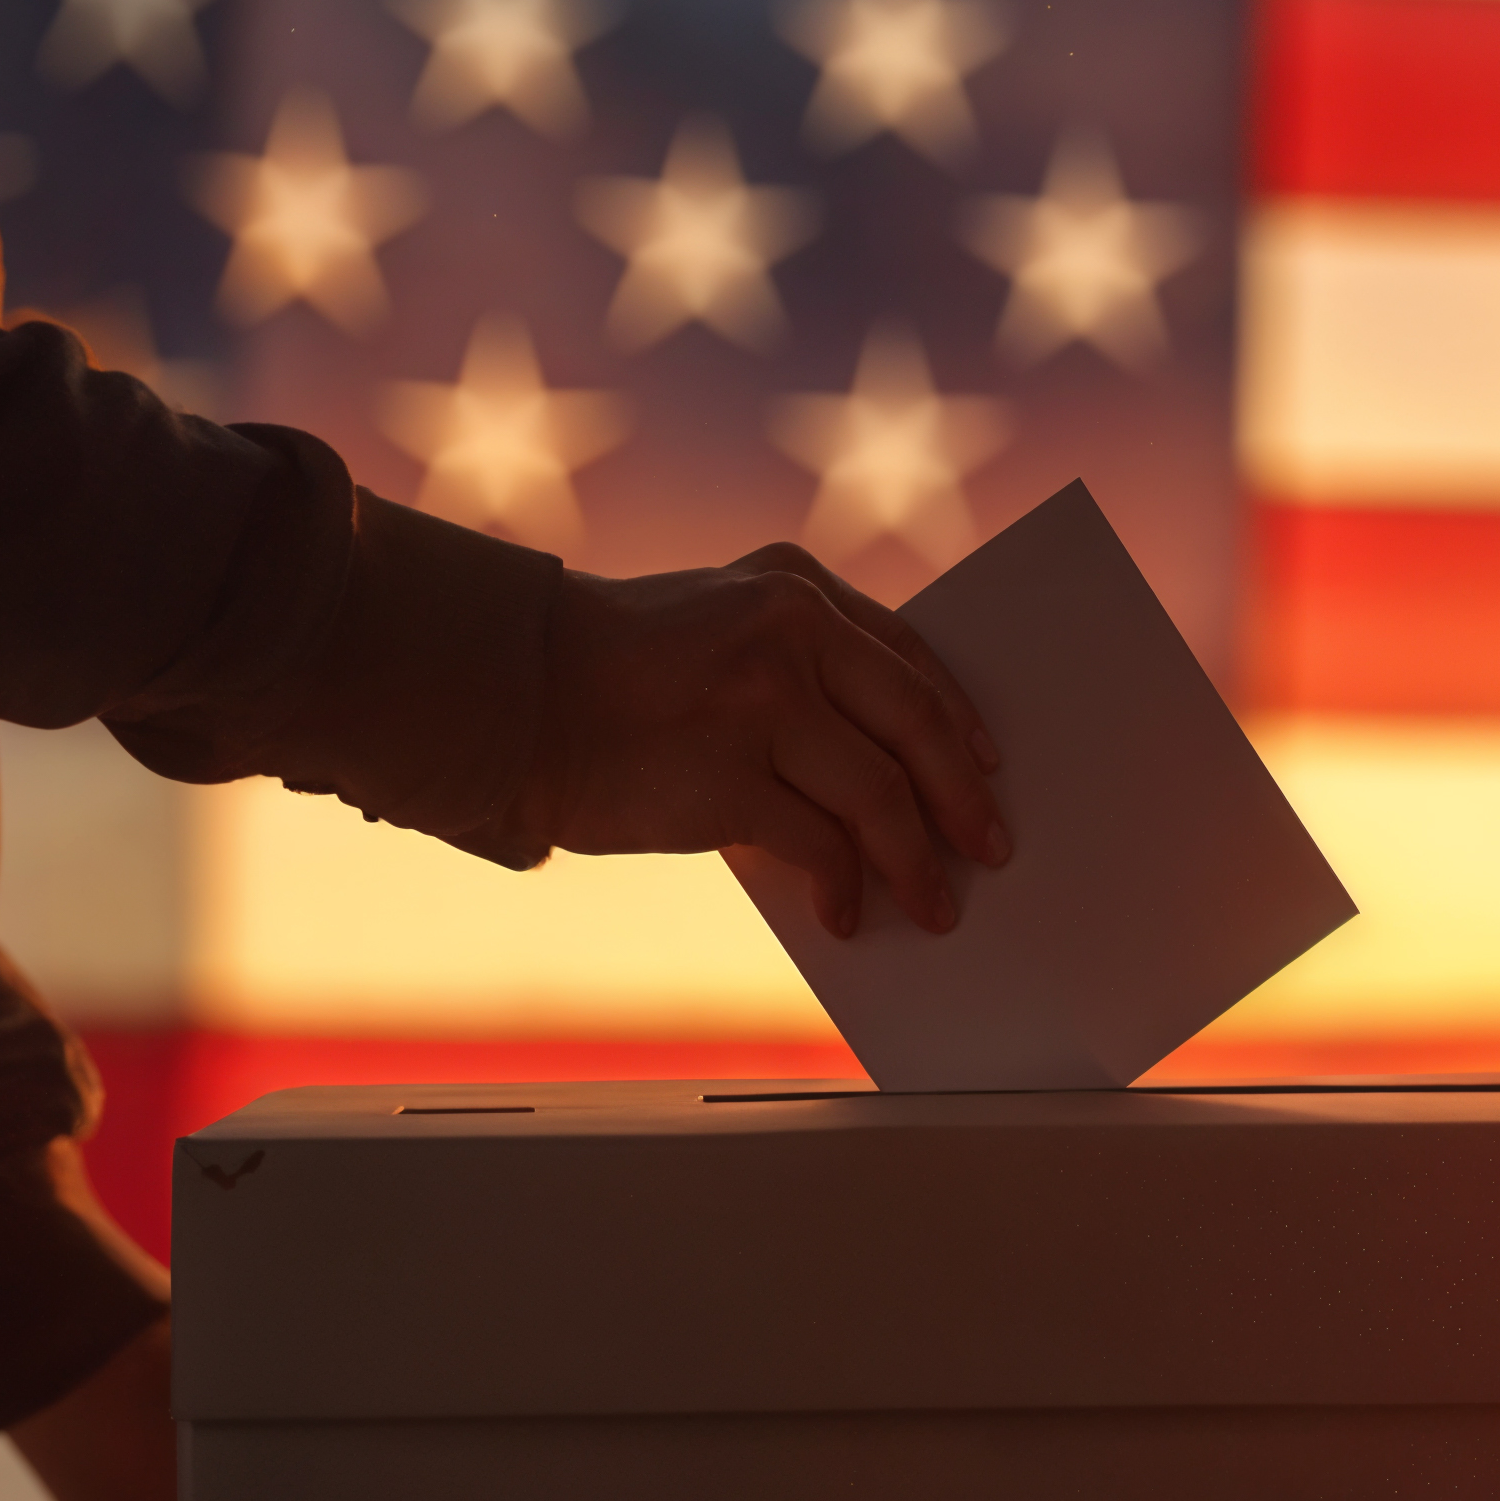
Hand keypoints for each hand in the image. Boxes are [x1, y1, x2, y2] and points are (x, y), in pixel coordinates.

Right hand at [515, 543, 1007, 935]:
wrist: (510, 697)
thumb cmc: (610, 676)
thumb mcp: (714, 630)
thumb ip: (794, 670)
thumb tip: (881, 770)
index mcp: (794, 586)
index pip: (908, 654)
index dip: (957, 718)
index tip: (988, 765)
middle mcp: (789, 632)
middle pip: (913, 724)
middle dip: (962, 797)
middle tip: (989, 848)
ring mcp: (761, 701)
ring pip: (880, 793)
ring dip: (916, 861)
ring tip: (935, 905)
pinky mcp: (728, 773)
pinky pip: (820, 843)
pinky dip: (845, 885)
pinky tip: (848, 914)